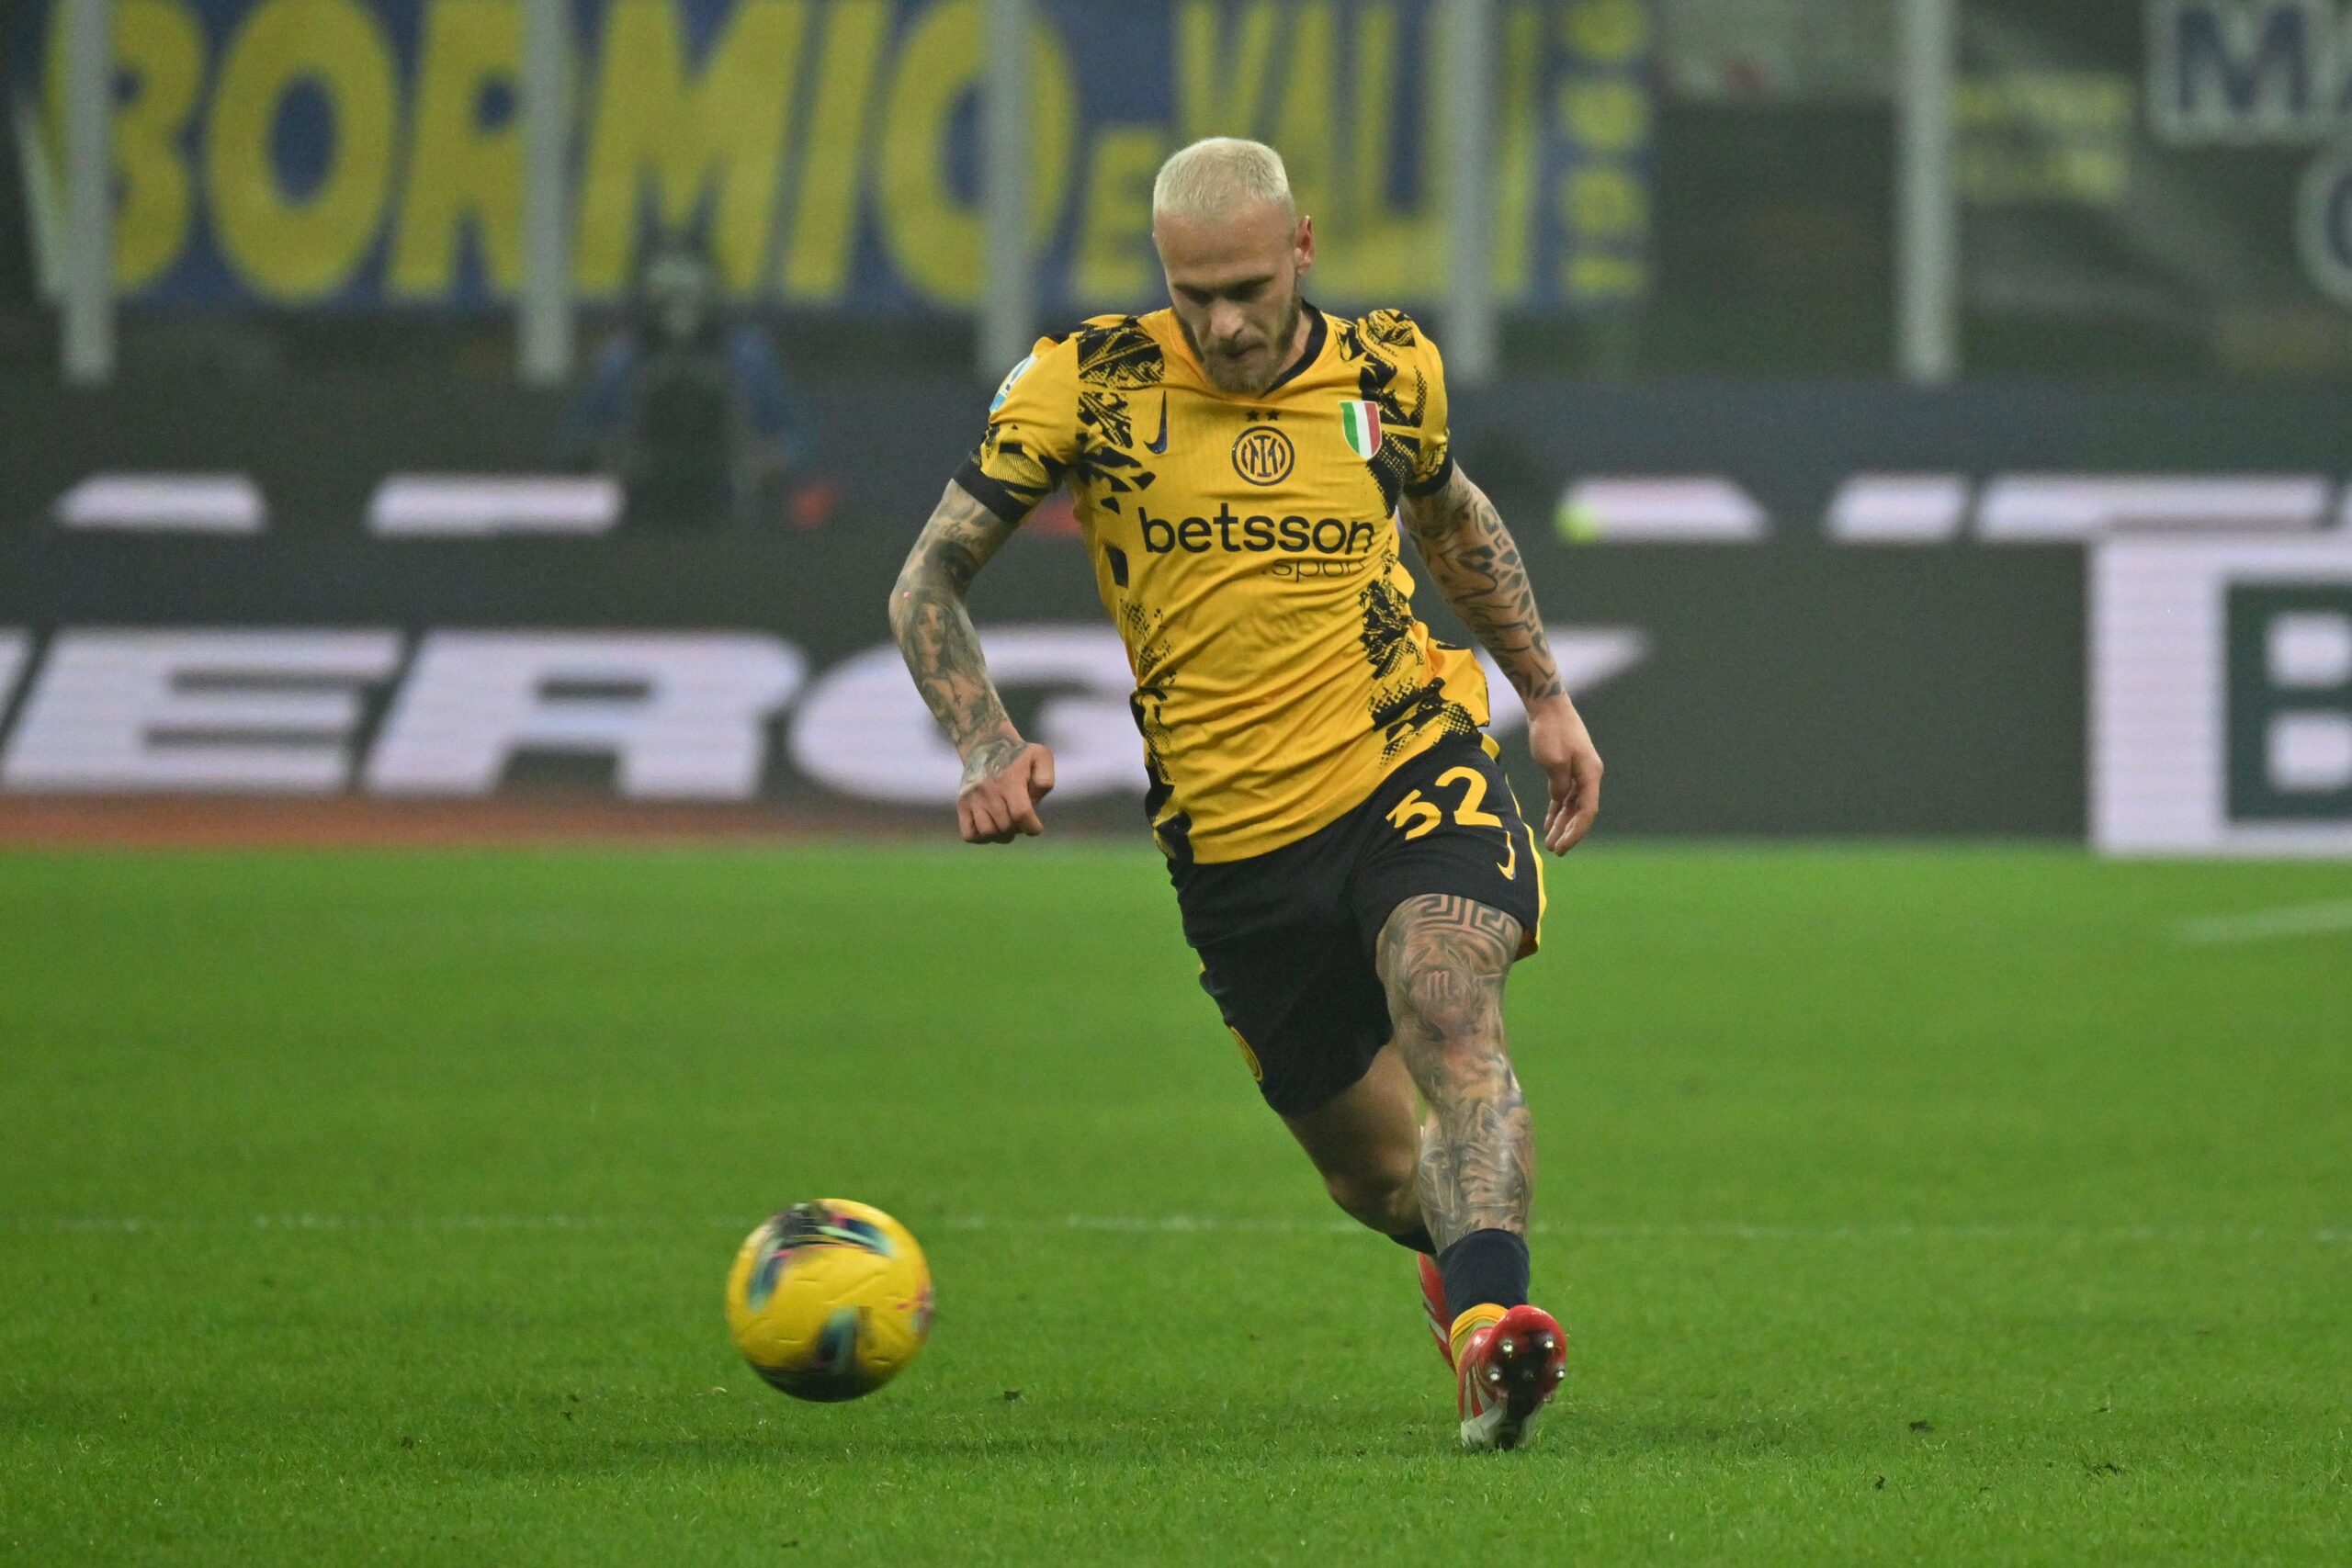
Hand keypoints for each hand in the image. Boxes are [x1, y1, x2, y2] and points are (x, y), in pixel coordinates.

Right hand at [957, 734, 1055, 843]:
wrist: (986, 743)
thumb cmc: (1019, 755)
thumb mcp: (1041, 756)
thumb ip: (1045, 779)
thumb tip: (1034, 801)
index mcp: (1009, 780)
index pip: (1021, 814)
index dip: (1032, 827)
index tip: (1035, 827)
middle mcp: (989, 790)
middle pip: (1006, 826)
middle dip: (1018, 829)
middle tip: (1020, 819)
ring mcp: (973, 798)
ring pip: (987, 833)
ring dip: (1001, 836)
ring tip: (1007, 825)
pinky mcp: (962, 804)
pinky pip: (969, 834)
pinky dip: (981, 838)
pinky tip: (991, 827)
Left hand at [1524, 694, 1601, 852]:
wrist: (1547, 705)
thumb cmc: (1551, 731)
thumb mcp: (1553, 761)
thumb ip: (1559, 785)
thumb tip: (1561, 801)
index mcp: (1591, 774)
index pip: (1587, 812)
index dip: (1575, 832)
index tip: (1562, 847)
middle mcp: (1589, 775)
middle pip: (1581, 811)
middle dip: (1569, 832)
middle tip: (1554, 851)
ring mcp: (1579, 771)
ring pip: (1572, 805)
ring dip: (1562, 824)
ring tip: (1550, 842)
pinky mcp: (1567, 767)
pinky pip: (1564, 795)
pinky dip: (1557, 810)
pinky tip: (1549, 824)